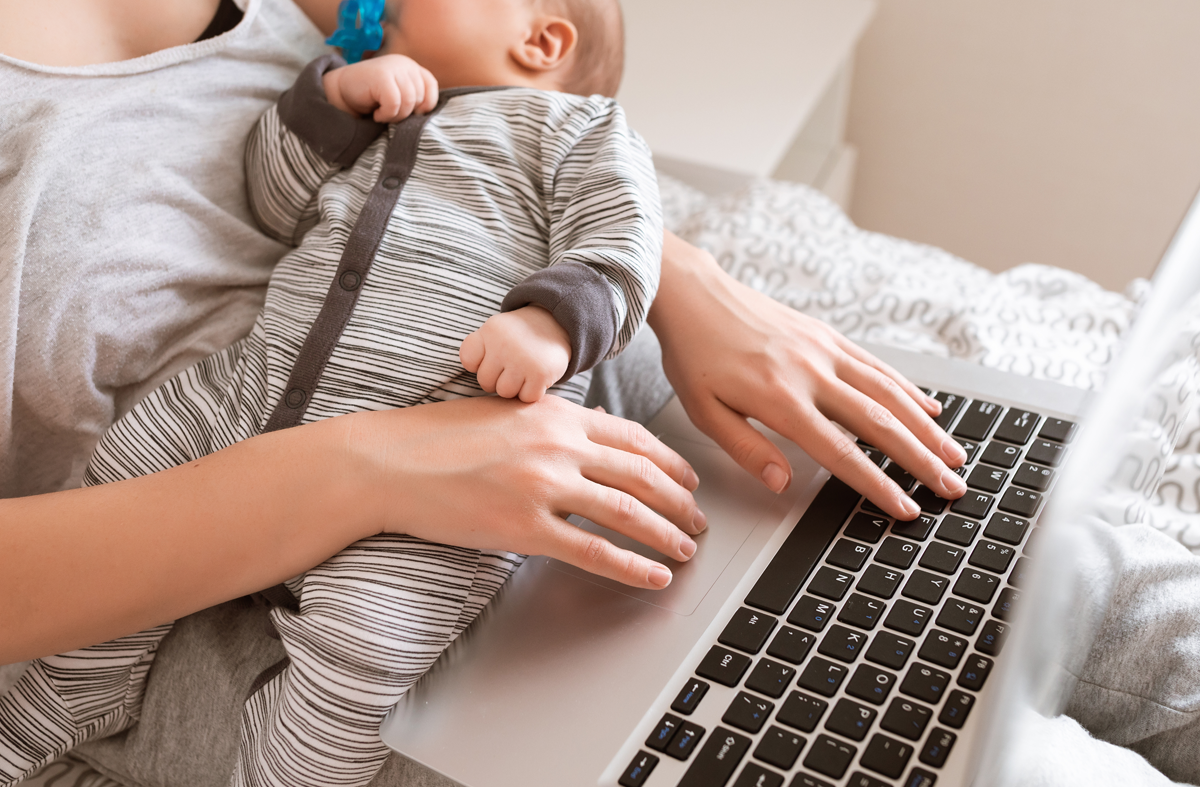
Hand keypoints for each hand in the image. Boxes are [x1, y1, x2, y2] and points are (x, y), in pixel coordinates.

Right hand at [322, 54, 437, 121]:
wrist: (341, 92)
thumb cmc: (372, 98)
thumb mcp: (399, 95)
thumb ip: (415, 98)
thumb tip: (428, 115)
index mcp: (411, 67)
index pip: (431, 85)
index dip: (424, 104)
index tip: (410, 112)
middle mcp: (404, 64)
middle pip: (419, 97)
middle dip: (406, 113)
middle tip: (389, 113)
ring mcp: (393, 68)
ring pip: (409, 102)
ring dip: (396, 116)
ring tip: (382, 114)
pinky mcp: (381, 76)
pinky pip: (394, 103)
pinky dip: (386, 114)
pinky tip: (376, 114)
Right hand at [340, 395, 705, 588]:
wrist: (391, 462)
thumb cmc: (440, 436)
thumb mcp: (506, 412)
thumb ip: (554, 421)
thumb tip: (595, 428)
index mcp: (557, 415)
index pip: (633, 438)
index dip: (670, 461)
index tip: (689, 479)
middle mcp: (559, 446)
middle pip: (641, 475)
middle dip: (680, 500)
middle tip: (698, 520)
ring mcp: (543, 486)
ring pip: (627, 512)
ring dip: (666, 533)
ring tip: (686, 549)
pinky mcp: (524, 527)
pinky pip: (592, 551)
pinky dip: (631, 567)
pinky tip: (653, 578)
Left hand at [460, 306, 571, 402]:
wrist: (558, 324)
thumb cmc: (519, 335)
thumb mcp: (496, 330)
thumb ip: (478, 349)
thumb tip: (469, 382)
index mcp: (490, 331)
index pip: (468, 360)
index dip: (479, 364)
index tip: (493, 357)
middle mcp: (504, 345)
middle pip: (485, 381)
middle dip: (497, 378)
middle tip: (511, 366)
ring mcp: (522, 360)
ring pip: (504, 392)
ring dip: (514, 387)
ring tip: (523, 372)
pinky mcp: (540, 374)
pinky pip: (525, 398)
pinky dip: (531, 392)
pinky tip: (535, 378)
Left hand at [649, 232, 967, 519]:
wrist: (696, 295)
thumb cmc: (695, 357)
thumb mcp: (704, 411)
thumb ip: (746, 449)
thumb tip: (784, 485)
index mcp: (780, 399)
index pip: (840, 452)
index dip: (876, 484)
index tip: (906, 507)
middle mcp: (811, 373)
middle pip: (879, 423)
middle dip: (921, 459)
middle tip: (952, 487)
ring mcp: (824, 350)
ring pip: (889, 392)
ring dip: (927, 427)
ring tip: (955, 455)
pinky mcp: (827, 335)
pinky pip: (877, 365)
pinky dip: (908, 389)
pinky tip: (929, 408)